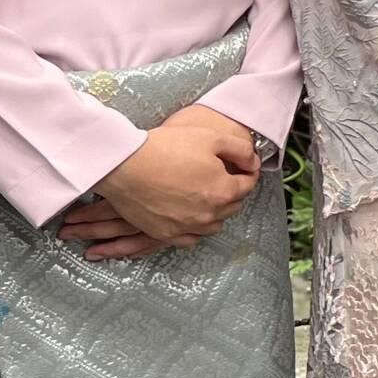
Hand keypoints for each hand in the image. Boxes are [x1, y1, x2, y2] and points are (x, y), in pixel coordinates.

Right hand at [72, 105, 260, 257]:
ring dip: (216, 211)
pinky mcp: (166, 234)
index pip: (248, 185)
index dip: (248, 172)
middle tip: (224, 177)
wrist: (124, 165)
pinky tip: (191, 216)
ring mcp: (186, 227)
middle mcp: (208, 214)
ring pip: (214, 225)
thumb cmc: (166, 148)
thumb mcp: (212, 138)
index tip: (243, 166)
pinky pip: (190, 239)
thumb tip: (253, 162)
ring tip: (208, 196)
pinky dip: (195, 229)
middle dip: (233, 191)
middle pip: (233, 205)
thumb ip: (240, 151)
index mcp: (223, 191)